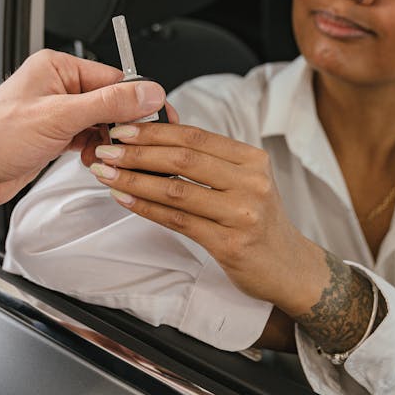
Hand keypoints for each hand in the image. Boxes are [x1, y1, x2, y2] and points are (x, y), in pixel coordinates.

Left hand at [0, 50, 165, 220]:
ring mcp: (57, 111)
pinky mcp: (56, 134)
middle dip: (121, 125)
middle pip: (111, 100)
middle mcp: (58, 85)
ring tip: (103, 154)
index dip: (137, 100)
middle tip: (129, 144)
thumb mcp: (58, 118)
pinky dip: (96, 150)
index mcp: (57, 68)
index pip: (114, 78)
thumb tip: (146, 93)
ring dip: (107, 141)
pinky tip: (91, 160)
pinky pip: (90, 137)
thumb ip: (107, 104)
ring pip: (102, 122)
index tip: (157, 118)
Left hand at [88, 121, 308, 310]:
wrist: (287, 267)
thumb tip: (157, 139)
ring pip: (176, 189)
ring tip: (107, 174)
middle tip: (107, 150)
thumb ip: (209, 161)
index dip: (155, 130)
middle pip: (184, 158)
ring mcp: (242, 213)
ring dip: (135, 180)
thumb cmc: (257, 221)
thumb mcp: (244, 181)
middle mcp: (251, 182)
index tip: (124, 128)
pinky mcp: (229, 243)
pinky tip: (124, 199)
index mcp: (252, 160)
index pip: (196, 136)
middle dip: (138, 152)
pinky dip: (146, 208)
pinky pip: (178, 220)